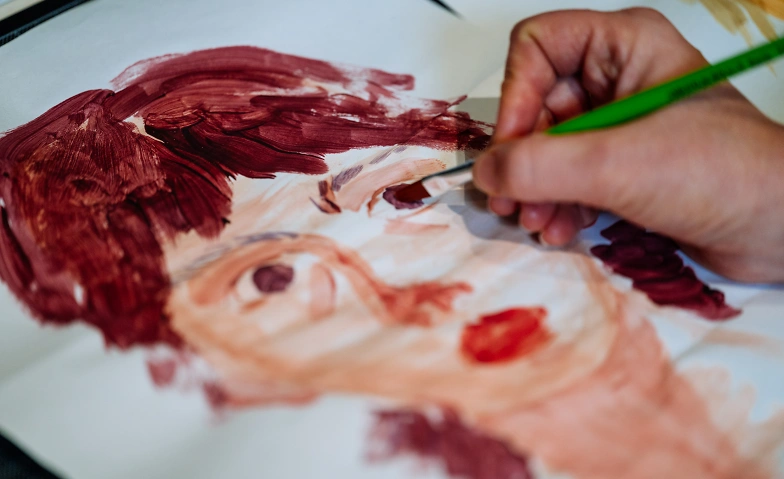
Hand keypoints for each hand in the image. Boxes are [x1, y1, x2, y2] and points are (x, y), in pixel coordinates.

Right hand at [473, 8, 783, 282]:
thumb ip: (542, 167)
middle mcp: (616, 78)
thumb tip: (487, 172)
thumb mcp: (619, 165)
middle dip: (522, 159)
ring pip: (545, 147)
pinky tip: (562, 229)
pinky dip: (557, 204)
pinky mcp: (620, 165)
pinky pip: (566, 176)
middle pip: (534, 104)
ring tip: (539, 222)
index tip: (512, 149)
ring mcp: (617, 124)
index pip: (537, 47)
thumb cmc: (722, 175)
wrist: (777, 229)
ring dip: (535, 189)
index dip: (515, 95)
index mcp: (624, 46)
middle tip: (511, 201)